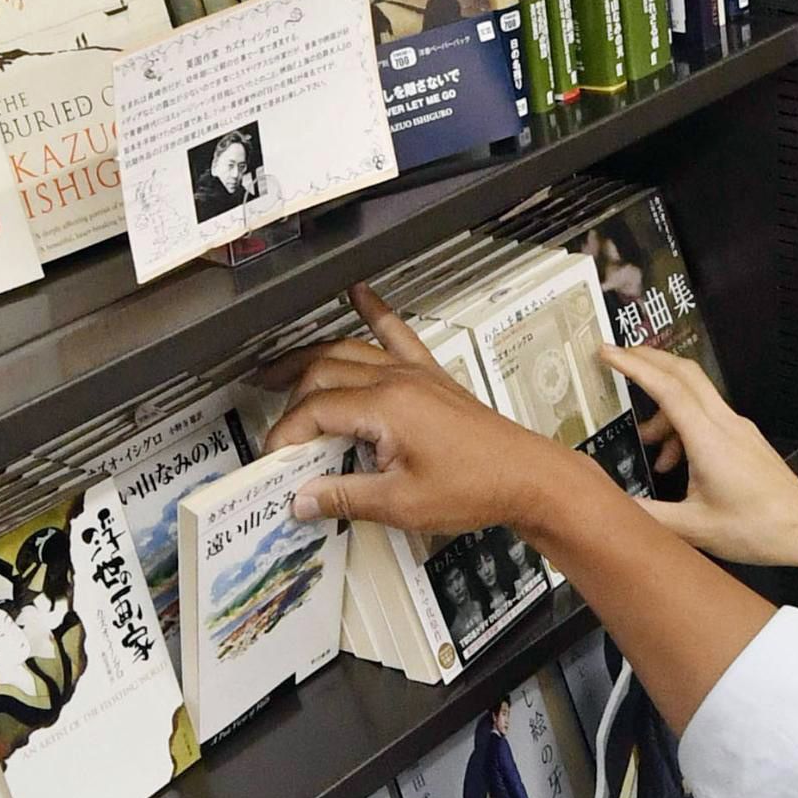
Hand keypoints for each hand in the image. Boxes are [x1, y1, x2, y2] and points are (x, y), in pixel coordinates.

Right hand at [263, 284, 589, 541]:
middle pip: (321, 374)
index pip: (313, 411)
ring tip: (277, 368)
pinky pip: (397, 334)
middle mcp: (397, 380)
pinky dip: (375, 312)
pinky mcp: (430, 376)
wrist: (528, 477)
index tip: (274, 461)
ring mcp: (414, 374)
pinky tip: (360, 294)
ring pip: (347, 351)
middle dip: (287, 398)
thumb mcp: (401, 504)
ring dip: (309, 358)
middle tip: (269, 425)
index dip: (284, 435)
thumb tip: (302, 498)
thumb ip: (344, 497)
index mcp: (386, 407)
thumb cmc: (477, 487)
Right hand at [609, 344, 797, 571]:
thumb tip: (613, 506)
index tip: (608, 352)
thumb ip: (650, 515)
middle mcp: (725, 424)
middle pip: (684, 373)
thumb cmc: (757, 529)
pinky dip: (681, 424)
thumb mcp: (695, 528)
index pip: (668, 389)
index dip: (635, 367)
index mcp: (709, 441)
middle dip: (648, 359)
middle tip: (616, 357)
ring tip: (645, 440)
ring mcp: (737, 427)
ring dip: (663, 406)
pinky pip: (706, 414)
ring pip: (694, 394)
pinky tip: (673, 460)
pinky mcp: (743, 436)